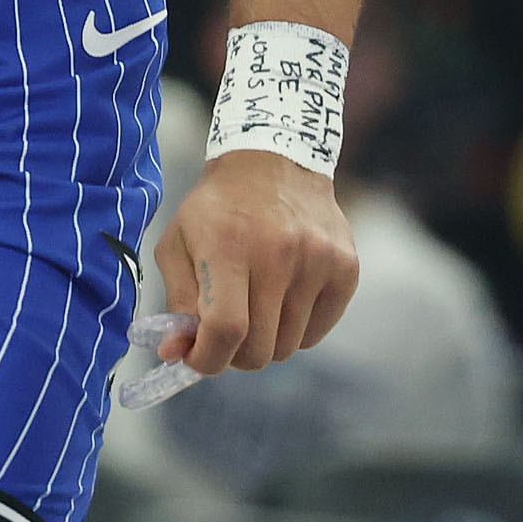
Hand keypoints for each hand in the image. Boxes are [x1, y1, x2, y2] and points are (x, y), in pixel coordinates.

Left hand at [152, 151, 359, 375]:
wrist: (275, 162)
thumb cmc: (217, 210)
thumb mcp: (179, 244)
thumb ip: (177, 301)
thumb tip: (176, 353)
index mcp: (229, 246)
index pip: (226, 328)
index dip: (207, 359)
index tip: (196, 358)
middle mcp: (278, 253)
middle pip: (260, 348)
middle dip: (234, 355)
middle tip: (225, 336)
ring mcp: (318, 261)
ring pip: (288, 346)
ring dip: (265, 342)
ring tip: (253, 310)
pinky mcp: (346, 269)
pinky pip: (316, 333)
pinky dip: (295, 330)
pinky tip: (281, 300)